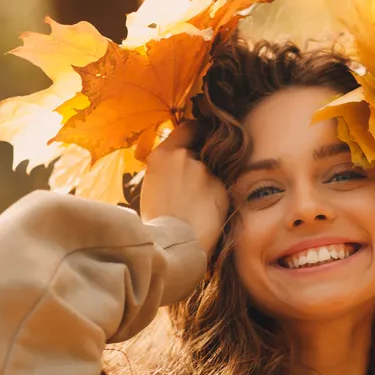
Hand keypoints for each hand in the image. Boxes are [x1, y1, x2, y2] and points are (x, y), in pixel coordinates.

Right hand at [138, 122, 229, 255]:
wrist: (169, 246)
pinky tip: (203, 215)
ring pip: (210, 174)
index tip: (200, 139)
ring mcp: (205, 173)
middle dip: (199, 165)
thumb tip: (186, 159)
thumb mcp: (153, 184)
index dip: (197, 132)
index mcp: (163, 155)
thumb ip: (170, 166)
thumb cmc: (155, 221)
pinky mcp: (221, 190)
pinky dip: (214, 200)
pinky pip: (219, 190)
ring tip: (194, 208)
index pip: (189, 127)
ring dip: (205, 185)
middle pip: (201, 153)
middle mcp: (185, 158)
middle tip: (191, 187)